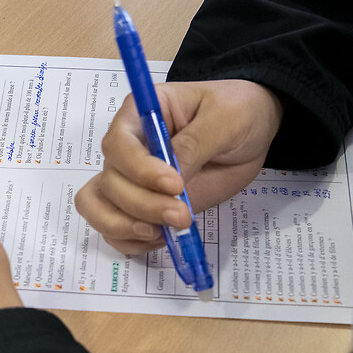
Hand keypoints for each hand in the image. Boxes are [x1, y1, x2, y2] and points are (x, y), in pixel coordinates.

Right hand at [75, 80, 282, 255]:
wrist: (252, 133)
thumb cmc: (238, 112)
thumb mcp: (225, 118)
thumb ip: (195, 145)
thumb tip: (172, 179)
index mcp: (142, 115)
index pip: (118, 143)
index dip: (139, 168)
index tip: (175, 184)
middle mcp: (129, 147)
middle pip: (110, 180)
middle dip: (142, 204)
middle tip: (181, 215)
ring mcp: (133, 179)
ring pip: (101, 206)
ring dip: (127, 225)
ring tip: (165, 233)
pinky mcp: (144, 205)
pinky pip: (115, 228)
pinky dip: (131, 241)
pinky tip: (161, 238)